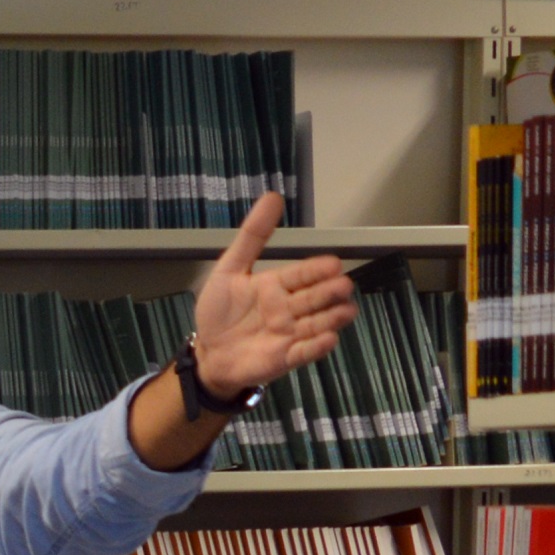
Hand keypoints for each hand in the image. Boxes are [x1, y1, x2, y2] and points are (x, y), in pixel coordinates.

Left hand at [189, 192, 355, 398]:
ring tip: (346, 312)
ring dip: (332, 318)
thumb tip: (272, 197)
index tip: (333, 263)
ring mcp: (290, 334)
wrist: (208, 353)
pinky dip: (316, 347)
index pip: (301, 274)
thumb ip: (251, 237)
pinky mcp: (286, 358)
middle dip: (330, 292)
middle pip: (314, 298)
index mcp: (277, 285)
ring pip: (317, 324)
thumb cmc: (219, 311)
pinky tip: (328, 340)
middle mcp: (289, 309)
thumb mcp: (229, 270)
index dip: (316, 270)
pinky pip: (304, 352)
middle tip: (343, 286)